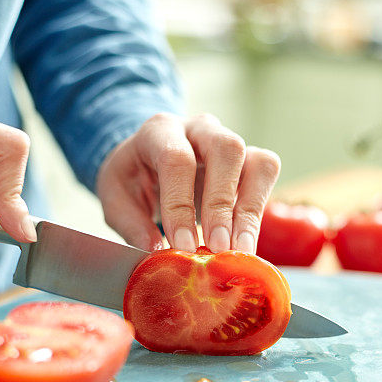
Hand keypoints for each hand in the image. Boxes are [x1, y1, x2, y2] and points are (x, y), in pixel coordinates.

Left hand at [96, 113, 280, 252]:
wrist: (147, 161)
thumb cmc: (132, 177)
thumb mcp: (115, 198)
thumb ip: (132, 224)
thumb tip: (158, 252)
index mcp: (159, 131)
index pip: (177, 160)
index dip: (182, 205)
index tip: (184, 246)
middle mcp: (199, 129)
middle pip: (226, 149)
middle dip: (222, 203)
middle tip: (217, 247)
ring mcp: (228, 141)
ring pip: (257, 160)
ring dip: (250, 209)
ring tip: (239, 249)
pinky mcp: (248, 160)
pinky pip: (266, 174)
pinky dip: (259, 208)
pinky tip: (244, 239)